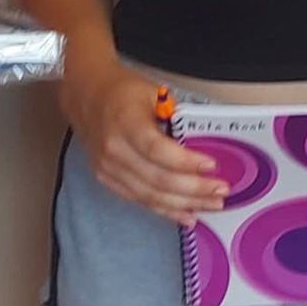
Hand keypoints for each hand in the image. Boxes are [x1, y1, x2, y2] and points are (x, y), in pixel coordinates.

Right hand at [65, 63, 224, 224]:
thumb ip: (176, 117)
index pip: (158, 150)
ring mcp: (108, 168)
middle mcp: (114, 149)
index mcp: (125, 123)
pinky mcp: (108, 180)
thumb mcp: (153, 92)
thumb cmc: (120, 91)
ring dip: (184, 204)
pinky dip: (165, 210)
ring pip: (151, 196)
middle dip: (194, 190)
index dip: (186, 162)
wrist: (86, 95)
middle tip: (220, 191)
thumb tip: (203, 142)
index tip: (211, 166)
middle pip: (158, 179)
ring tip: (211, 205)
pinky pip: (140, 200)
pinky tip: (186, 214)